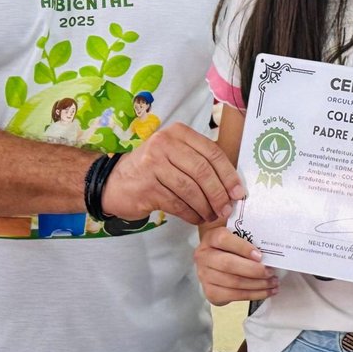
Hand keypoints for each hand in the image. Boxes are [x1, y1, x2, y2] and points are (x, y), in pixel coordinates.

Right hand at [102, 122, 245, 224]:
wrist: (114, 182)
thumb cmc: (153, 169)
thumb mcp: (175, 155)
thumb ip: (200, 162)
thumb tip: (232, 186)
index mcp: (178, 133)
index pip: (212, 152)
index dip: (228, 174)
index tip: (238, 192)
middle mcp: (165, 144)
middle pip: (202, 171)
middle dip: (218, 194)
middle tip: (226, 209)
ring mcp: (153, 164)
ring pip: (190, 189)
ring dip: (205, 207)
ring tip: (211, 216)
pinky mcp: (146, 186)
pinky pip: (176, 203)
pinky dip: (190, 214)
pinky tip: (196, 218)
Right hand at [195, 225, 276, 305]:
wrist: (216, 259)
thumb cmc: (231, 246)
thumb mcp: (237, 235)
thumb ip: (249, 236)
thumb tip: (270, 245)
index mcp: (211, 238)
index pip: (224, 240)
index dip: (243, 248)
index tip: (260, 256)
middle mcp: (204, 257)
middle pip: (228, 264)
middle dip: (254, 270)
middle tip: (271, 272)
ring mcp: (205, 276)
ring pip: (233, 283)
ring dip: (257, 285)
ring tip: (273, 283)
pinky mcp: (211, 292)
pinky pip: (234, 296)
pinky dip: (253, 295)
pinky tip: (265, 292)